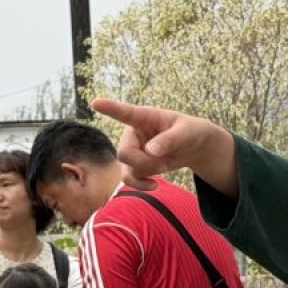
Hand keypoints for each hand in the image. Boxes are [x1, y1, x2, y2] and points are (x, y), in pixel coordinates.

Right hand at [92, 98, 237, 194]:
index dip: (110, 108)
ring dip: (148, 172)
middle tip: (165, 161)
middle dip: (144, 163)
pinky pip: (128, 180)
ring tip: (165, 164)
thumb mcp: (186, 132)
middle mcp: (133, 132)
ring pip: (126, 169)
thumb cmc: (190, 132)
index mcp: (145, 117)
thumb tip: (150, 150)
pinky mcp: (134, 165)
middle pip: (124, 153)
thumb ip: (170, 139)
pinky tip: (154, 184)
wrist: (192, 147)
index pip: (125, 112)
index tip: (95, 102)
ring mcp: (131, 149)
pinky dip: (141, 185)